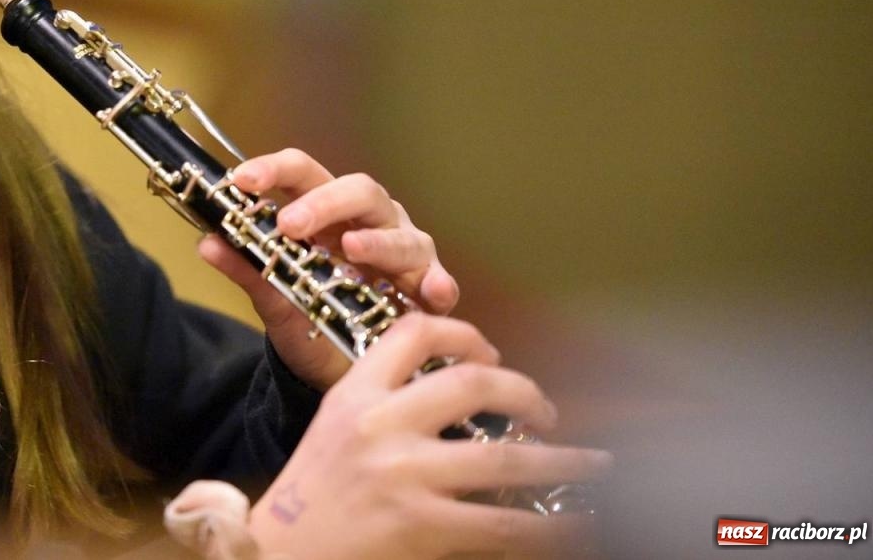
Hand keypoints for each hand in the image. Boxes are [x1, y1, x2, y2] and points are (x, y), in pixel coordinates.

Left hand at [197, 147, 458, 388]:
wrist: (338, 368)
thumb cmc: (311, 316)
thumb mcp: (274, 298)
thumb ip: (247, 270)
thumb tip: (206, 244)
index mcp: (326, 211)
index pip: (303, 173)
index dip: (274, 169)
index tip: (241, 180)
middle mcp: (369, 221)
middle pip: (359, 190)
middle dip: (325, 203)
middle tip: (290, 224)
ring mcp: (404, 251)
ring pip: (401, 234)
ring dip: (377, 240)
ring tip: (353, 248)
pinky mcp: (429, 290)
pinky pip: (439, 282)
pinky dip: (438, 284)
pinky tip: (432, 293)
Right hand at [248, 315, 608, 558]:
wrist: (279, 554)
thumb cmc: (313, 497)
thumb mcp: (336, 429)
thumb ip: (385, 404)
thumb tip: (464, 394)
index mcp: (355, 395)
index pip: (414, 334)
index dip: (466, 335)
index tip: (492, 354)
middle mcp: (381, 427)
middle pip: (473, 383)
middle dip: (525, 394)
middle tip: (546, 413)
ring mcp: (404, 478)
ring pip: (505, 461)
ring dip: (563, 462)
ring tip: (594, 466)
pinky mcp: (422, 529)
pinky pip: (504, 526)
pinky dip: (551, 527)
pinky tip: (577, 526)